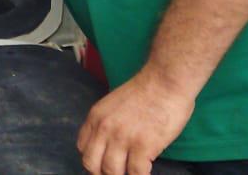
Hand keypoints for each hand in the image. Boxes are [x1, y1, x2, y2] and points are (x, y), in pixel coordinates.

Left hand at [76, 68, 194, 174]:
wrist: (165, 81)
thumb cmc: (146, 91)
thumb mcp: (113, 104)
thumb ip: (107, 123)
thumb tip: (109, 145)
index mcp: (95, 118)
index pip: (83, 148)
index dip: (93, 161)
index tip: (102, 165)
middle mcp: (104, 129)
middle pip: (92, 164)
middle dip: (102, 173)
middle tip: (116, 173)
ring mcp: (122, 138)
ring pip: (112, 172)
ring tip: (130, 173)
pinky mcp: (143, 146)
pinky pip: (136, 173)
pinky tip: (146, 173)